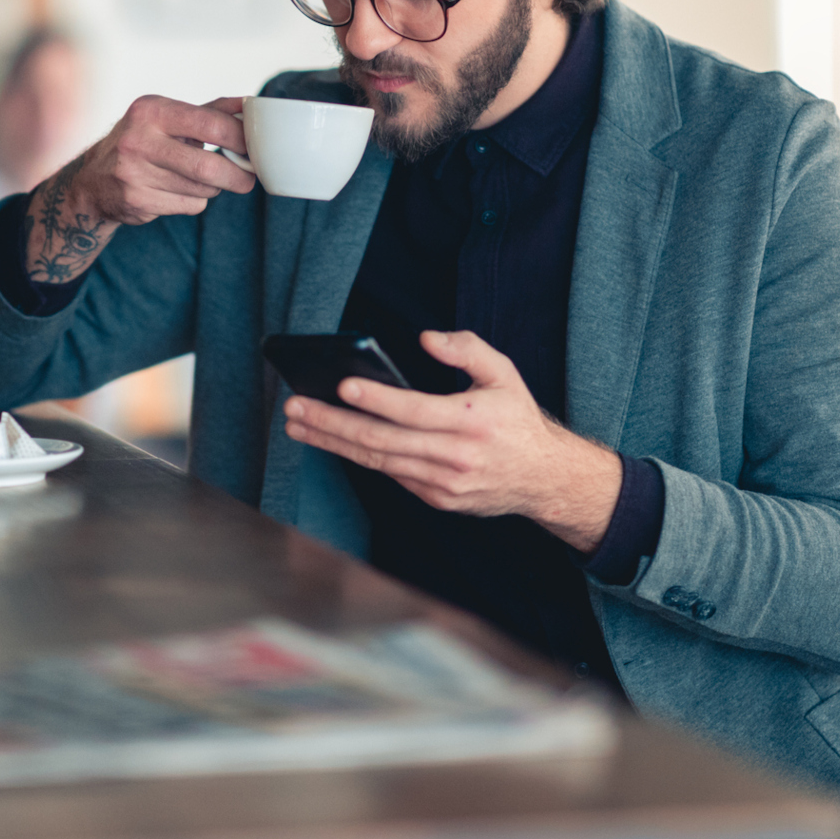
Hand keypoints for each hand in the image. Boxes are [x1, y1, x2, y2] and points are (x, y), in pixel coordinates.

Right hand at [65, 95, 255, 226]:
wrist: (93, 179)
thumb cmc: (141, 141)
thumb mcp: (167, 117)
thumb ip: (209, 112)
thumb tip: (249, 105)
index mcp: (151, 111)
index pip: (210, 124)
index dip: (240, 138)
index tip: (255, 147)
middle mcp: (138, 139)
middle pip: (207, 165)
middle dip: (237, 175)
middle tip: (249, 179)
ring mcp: (134, 172)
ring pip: (200, 189)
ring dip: (212, 188)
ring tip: (199, 179)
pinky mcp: (136, 201)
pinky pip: (188, 206)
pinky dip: (193, 202)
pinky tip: (176, 192)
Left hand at [282, 329, 622, 552]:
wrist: (544, 479)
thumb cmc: (517, 419)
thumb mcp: (504, 372)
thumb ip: (466, 349)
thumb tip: (425, 339)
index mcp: (472, 421)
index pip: (414, 411)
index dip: (376, 399)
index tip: (341, 386)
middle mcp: (455, 457)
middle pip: (382, 441)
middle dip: (332, 424)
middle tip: (295, 408)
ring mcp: (444, 484)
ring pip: (378, 462)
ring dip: (333, 443)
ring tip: (298, 426)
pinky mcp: (437, 500)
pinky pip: (392, 475)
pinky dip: (361, 457)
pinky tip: (333, 440)